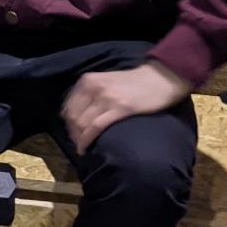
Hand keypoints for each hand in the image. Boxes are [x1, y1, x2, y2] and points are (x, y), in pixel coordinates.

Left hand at [62, 61, 190, 152]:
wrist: (159, 79)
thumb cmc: (133, 83)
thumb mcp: (104, 82)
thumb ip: (89, 94)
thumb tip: (73, 114)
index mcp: (87, 81)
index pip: (69, 106)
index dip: (67, 123)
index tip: (72, 134)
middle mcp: (92, 87)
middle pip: (73, 116)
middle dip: (72, 133)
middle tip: (77, 144)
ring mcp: (105, 97)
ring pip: (82, 123)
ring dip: (79, 138)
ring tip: (82, 148)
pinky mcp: (120, 108)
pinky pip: (96, 127)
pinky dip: (87, 140)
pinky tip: (85, 148)